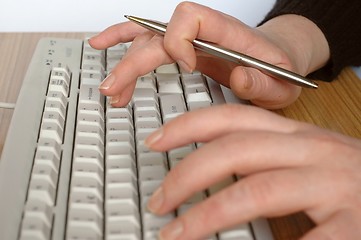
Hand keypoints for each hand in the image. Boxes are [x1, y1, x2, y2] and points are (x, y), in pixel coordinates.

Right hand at [89, 2, 328, 108]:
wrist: (277, 61)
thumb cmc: (279, 70)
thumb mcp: (283, 85)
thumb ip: (264, 83)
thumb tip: (240, 77)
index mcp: (229, 32)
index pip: (191, 17)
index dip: (179, 40)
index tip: (186, 67)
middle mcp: (204, 32)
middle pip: (159, 35)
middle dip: (134, 62)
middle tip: (115, 89)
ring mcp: (191, 40)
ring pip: (147, 40)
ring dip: (124, 61)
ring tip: (110, 87)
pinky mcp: (184, 50)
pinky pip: (149, 40)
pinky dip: (125, 41)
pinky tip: (105, 46)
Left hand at [144, 104, 360, 239]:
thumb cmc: (347, 183)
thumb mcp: (304, 160)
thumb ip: (262, 162)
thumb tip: (210, 176)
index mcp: (298, 136)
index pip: (234, 118)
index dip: (189, 126)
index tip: (155, 141)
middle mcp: (315, 152)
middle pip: (236, 150)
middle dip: (187, 174)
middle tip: (158, 201)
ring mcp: (336, 186)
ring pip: (257, 191)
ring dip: (207, 215)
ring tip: (175, 234)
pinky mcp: (353, 224)